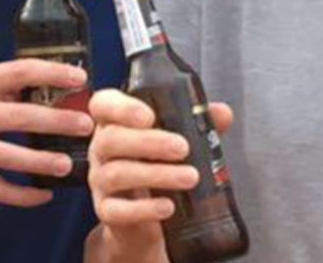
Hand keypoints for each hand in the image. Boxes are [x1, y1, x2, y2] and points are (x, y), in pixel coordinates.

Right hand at [0, 59, 92, 207]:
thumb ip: (14, 87)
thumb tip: (66, 91)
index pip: (19, 72)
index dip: (51, 73)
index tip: (80, 78)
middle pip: (18, 118)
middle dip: (55, 122)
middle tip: (86, 126)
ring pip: (7, 158)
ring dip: (40, 162)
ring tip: (67, 165)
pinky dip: (23, 196)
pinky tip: (45, 194)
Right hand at [85, 90, 232, 261]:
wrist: (143, 219)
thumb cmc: (155, 168)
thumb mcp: (174, 141)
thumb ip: (197, 123)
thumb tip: (222, 113)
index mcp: (114, 124)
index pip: (103, 105)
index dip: (121, 107)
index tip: (148, 115)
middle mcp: (101, 149)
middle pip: (111, 139)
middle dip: (149, 142)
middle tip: (182, 148)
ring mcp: (100, 181)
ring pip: (117, 173)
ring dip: (156, 174)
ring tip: (189, 177)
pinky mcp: (106, 211)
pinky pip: (117, 210)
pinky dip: (144, 209)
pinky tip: (168, 206)